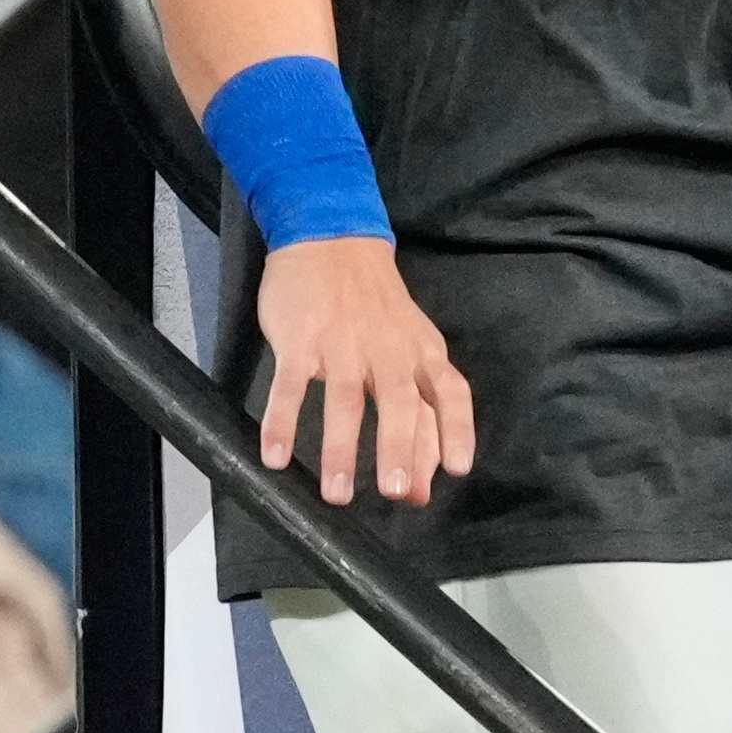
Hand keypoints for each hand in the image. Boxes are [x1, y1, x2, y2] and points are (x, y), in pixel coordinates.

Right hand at [252, 234, 472, 508]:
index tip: (457, 470)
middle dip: (400, 448)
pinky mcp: (299, 339)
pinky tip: (274, 457)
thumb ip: (420, 412)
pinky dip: (281, 421)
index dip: (456, 430)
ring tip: (337, 494)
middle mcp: (386, 349)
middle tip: (396, 493)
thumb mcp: (410, 346)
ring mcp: (341, 344)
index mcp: (420, 351)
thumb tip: (424, 486)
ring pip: (344, 399)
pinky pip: (289, 386)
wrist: (331, 238)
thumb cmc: (376, 305)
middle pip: (399, 401)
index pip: (449, 393)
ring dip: (340, 448)